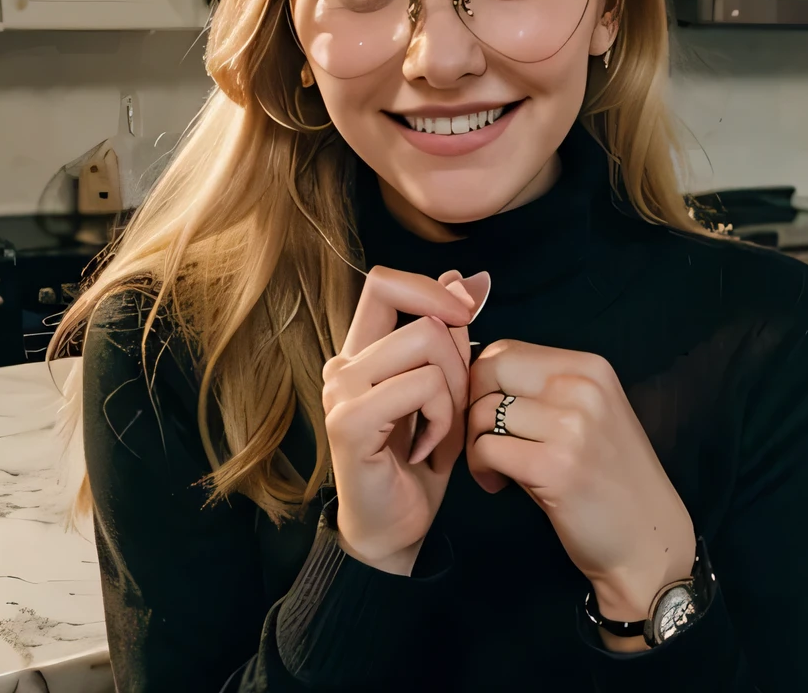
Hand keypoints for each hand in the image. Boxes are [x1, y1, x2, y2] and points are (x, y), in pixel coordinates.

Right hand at [322, 265, 489, 573]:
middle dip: (461, 362)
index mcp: (363, 350)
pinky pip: (421, 387)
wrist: (397, 529)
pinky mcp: (349, 420)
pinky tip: (429, 450)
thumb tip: (467, 279)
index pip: (385, 283)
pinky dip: (442, 419)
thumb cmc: (421, 461)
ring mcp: (341, 390)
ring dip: (453, 394)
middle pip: (422, 318)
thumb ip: (448, 336)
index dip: (431, 289)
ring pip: (426, 344)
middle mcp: (344, 363)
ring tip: (443, 434)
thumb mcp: (446, 390)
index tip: (467, 314)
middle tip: (456, 412)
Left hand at [466, 341, 695, 620]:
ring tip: (496, 468)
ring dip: (476, 443)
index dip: (483, 381)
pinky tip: (498, 483)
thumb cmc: (609, 479)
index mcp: (590, 367)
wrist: (649, 541)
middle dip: (473, 405)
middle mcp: (582, 386)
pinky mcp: (554, 466)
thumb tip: (477, 378)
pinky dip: (481, 468)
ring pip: (484, 412)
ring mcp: (571, 425)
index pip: (506, 349)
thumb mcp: (587, 414)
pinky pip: (487, 448)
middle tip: (483, 437)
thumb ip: (541, 389)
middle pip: (490, 371)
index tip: (488, 412)